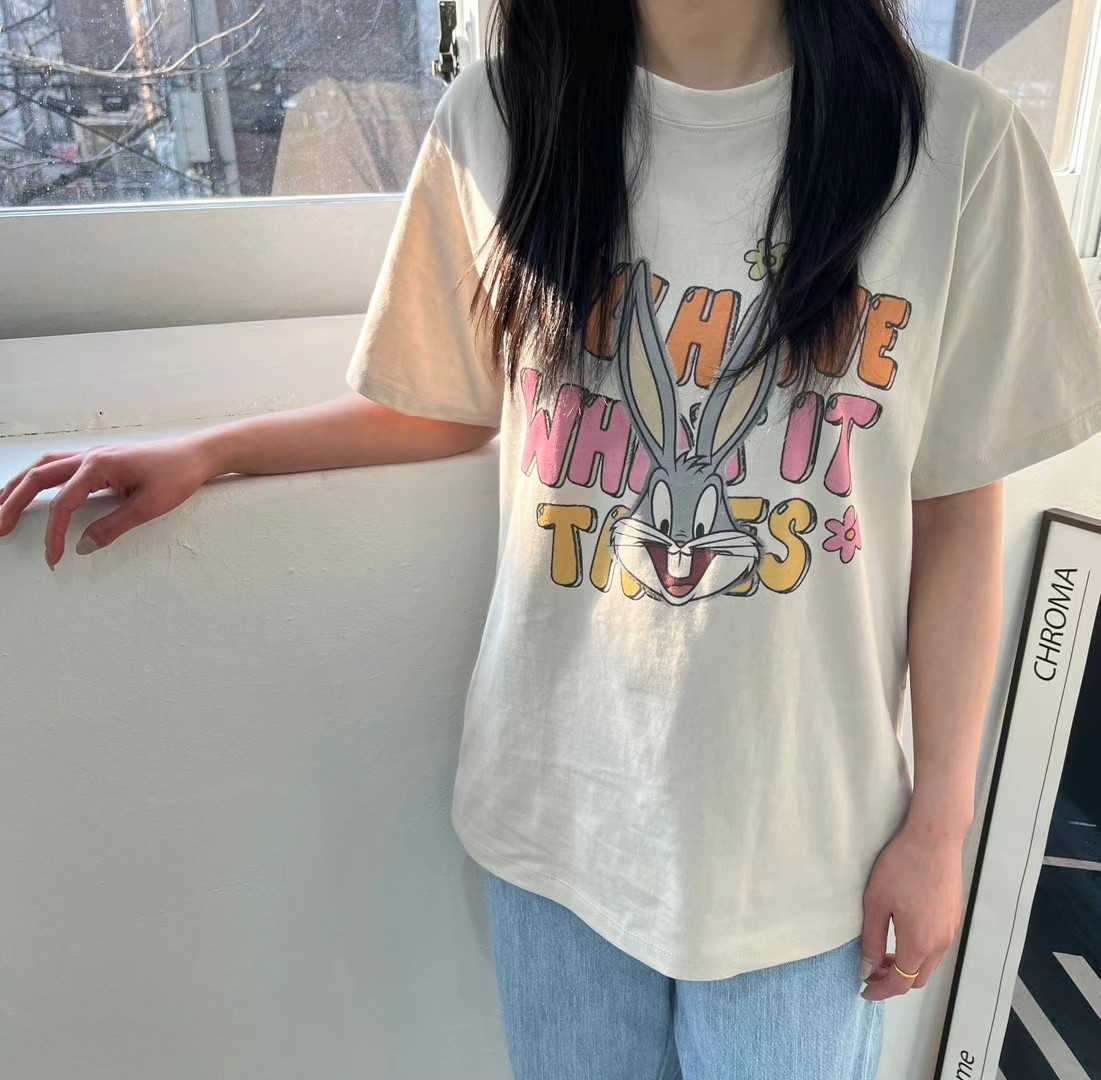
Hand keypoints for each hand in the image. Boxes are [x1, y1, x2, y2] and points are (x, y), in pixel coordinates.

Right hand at [0, 435, 219, 569]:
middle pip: (37, 477)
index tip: (53, 559)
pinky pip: (58, 466)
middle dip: (12, 503)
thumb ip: (113, 527)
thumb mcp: (149, 507)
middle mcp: (89, 456)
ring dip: (18, 487)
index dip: (53, 533)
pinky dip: (38, 479)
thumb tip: (82, 546)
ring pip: (43, 467)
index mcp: (99, 465)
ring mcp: (93, 455)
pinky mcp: (99, 460)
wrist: (198, 455)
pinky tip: (30, 490)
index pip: (63, 503)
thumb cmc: (178, 476)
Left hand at [859, 820, 965, 999]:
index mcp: (919, 944)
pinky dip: (918, 951)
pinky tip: (901, 933)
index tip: (864, 990)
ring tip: (882, 951)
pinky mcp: (953, 917)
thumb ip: (871, 939)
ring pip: (929, 963)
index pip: (899, 983)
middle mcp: (939, 943)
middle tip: (870, 969)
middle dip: (892, 980)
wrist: (934, 839)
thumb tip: (867, 967)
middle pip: (917, 978)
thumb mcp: (876, 903)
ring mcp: (950, 930)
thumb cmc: (901, 867)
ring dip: (906, 965)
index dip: (880, 990)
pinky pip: (936, 947)